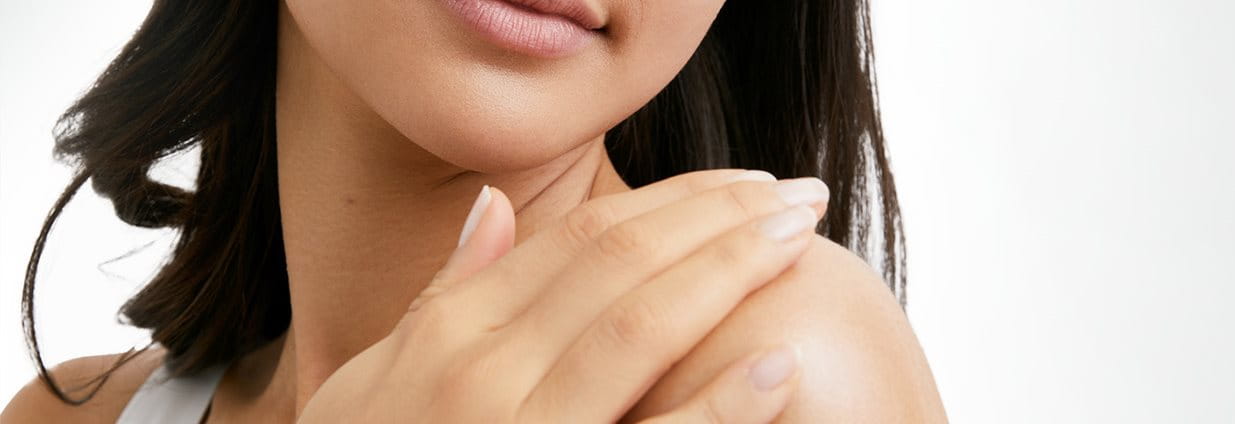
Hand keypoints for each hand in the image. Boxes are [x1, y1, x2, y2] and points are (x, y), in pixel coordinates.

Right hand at [297, 169, 828, 422]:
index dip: (675, 201)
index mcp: (451, 334)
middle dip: (721, 218)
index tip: (746, 184)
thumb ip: (444, 297)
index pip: (582, 237)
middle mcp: (481, 375)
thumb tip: (493, 207)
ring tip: (802, 240)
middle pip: (621, 265)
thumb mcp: (381, 380)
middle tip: (803, 195)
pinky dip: (719, 407)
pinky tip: (780, 367)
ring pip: (638, 330)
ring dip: (730, 273)